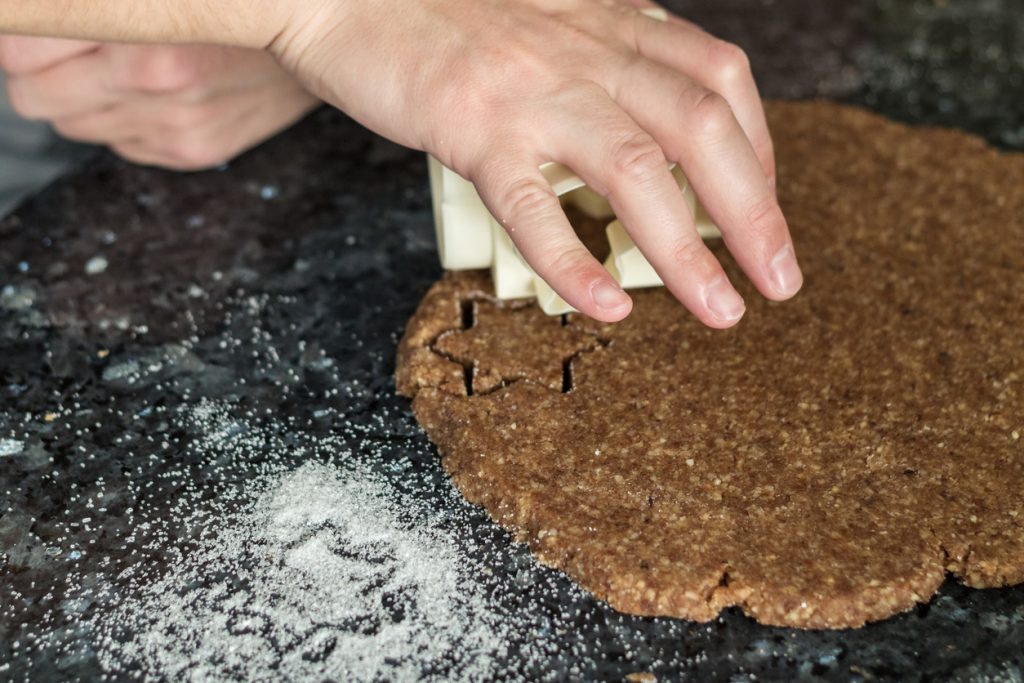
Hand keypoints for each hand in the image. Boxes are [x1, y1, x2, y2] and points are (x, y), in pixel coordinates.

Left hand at [0, 37, 318, 169]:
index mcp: (142, 32)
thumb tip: (31, 16)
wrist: (322, 30)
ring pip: (71, 126)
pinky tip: (157, 91)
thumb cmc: (236, 3)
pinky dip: (123, 119)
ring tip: (123, 65)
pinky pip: (118, 145)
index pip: (19, 49)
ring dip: (80, 96)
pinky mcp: (194, 151)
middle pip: (33, 95)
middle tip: (76, 45)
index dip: (19, 36)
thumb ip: (95, 7)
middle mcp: (155, 82)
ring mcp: (176, 125)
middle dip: (40, 69)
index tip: (33, 28)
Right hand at [270, 0, 800, 324]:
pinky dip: (575, 263)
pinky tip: (608, 307)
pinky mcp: (471, 127)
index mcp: (608, 23)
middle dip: (756, 212)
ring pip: (637, 171)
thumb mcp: (544, 19)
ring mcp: (531, 89)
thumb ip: (599, 57)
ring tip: (721, 312)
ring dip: (689, 251)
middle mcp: (585, 50)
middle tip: (781, 279)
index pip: (719, 77)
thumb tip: (641, 122)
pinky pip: (535, 206)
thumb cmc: (437, 13)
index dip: (761, 146)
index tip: (765, 205)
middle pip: (703, 128)